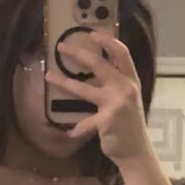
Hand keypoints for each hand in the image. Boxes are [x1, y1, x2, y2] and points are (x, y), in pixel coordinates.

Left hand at [45, 30, 150, 165]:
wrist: (136, 152)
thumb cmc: (128, 126)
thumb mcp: (127, 101)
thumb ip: (116, 85)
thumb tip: (94, 72)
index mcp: (131, 81)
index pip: (122, 53)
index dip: (107, 41)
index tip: (91, 32)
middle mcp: (125, 88)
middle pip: (99, 64)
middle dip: (78, 53)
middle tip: (61, 47)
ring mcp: (116, 103)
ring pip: (84, 89)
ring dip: (64, 82)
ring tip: (49, 76)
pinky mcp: (107, 120)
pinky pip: (86, 122)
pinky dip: (78, 128)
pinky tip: (71, 133)